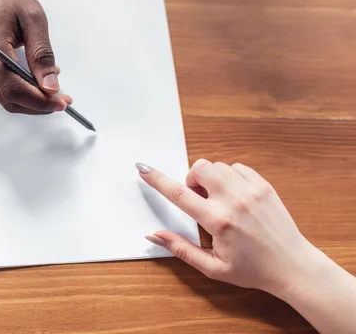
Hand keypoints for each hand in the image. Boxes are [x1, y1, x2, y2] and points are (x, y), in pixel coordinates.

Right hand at [0, 0, 70, 113]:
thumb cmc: (6, 1)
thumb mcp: (33, 19)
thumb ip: (42, 54)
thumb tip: (51, 86)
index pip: (13, 89)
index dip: (39, 101)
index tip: (61, 103)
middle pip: (8, 99)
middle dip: (38, 104)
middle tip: (62, 99)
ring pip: (3, 99)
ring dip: (29, 100)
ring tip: (51, 89)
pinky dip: (18, 92)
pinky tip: (33, 82)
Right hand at [136, 159, 319, 294]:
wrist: (292, 266)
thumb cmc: (252, 270)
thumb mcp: (212, 267)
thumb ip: (180, 248)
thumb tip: (154, 234)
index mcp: (218, 221)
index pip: (178, 193)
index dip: (156, 179)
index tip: (143, 168)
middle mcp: (233, 201)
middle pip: (199, 168)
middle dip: (191, 179)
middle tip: (199, 200)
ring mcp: (251, 190)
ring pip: (217, 165)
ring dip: (210, 177)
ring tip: (217, 199)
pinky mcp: (264, 186)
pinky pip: (237, 167)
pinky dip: (229, 176)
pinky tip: (233, 195)